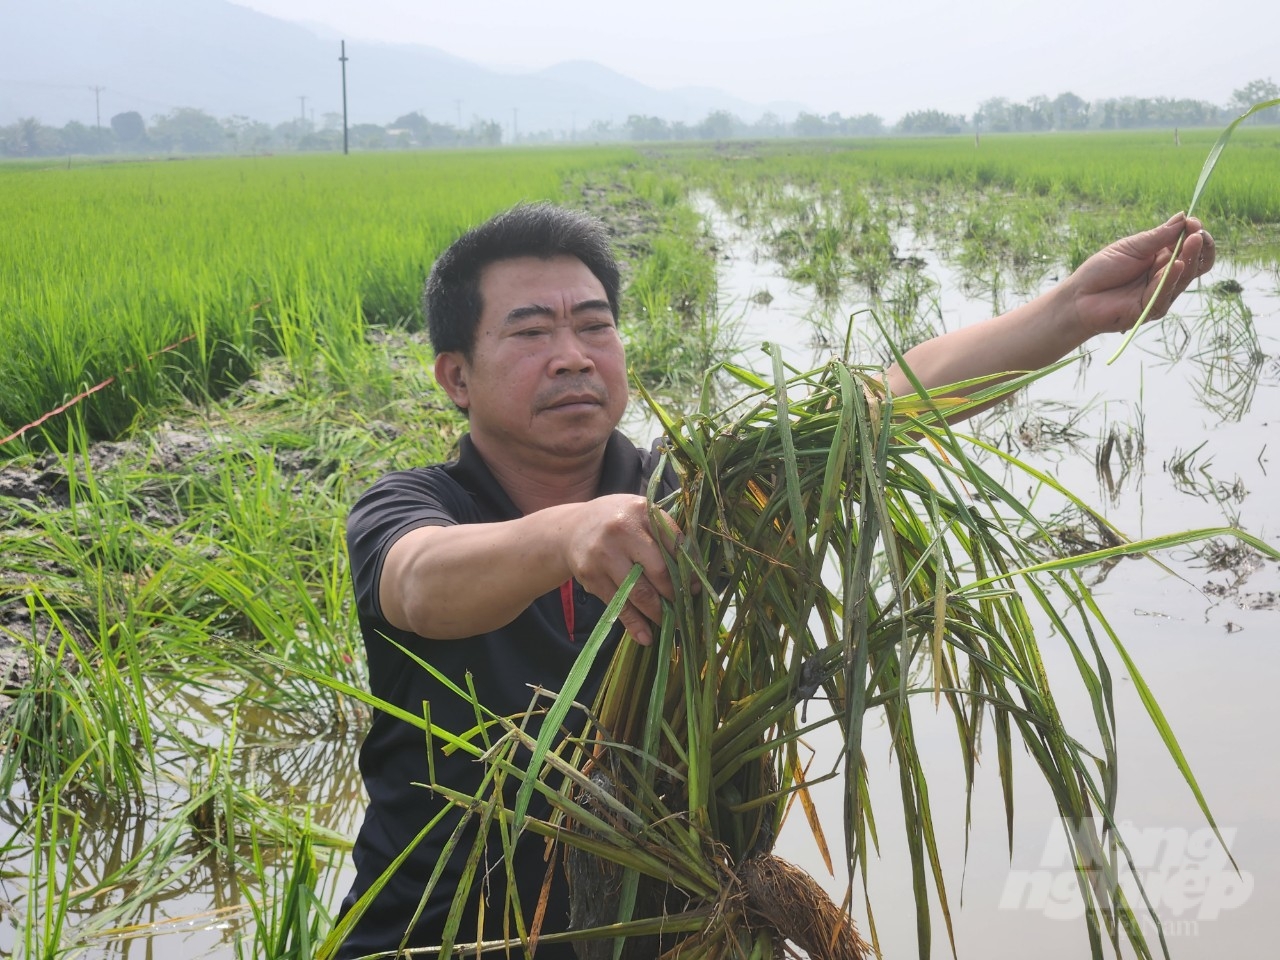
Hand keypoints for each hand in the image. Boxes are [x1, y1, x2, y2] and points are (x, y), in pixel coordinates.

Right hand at [563, 494, 683, 645]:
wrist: (571, 529)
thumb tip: (694, 577)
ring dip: (657, 613)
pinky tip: (645, 636)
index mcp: (642, 511)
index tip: (695, 588)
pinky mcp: (591, 575)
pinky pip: (618, 605)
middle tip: (684, 610)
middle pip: (658, 570)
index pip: (674, 543)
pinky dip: (634, 624)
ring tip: (671, 625)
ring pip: (638, 592)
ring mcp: (603, 554)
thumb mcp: (641, 517)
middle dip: (674, 594)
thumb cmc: (618, 523)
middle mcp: (621, 530)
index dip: (688, 569)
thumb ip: (665, 537)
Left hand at [1065, 213, 1215, 337]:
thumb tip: (1184, 216)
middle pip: (1194, 263)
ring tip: (1193, 241)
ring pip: (1184, 277)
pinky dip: (1172, 278)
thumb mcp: (1131, 247)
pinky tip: (1178, 264)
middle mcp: (1166, 276)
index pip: (1190, 246)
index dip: (1195, 234)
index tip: (1193, 222)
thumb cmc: (1102, 270)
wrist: (1078, 296)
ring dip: (1190, 258)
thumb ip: (1158, 236)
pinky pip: (1165, 293)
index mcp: (1162, 258)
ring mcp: (1160, 293)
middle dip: (1199, 246)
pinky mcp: (1151, 309)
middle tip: (1198, 233)